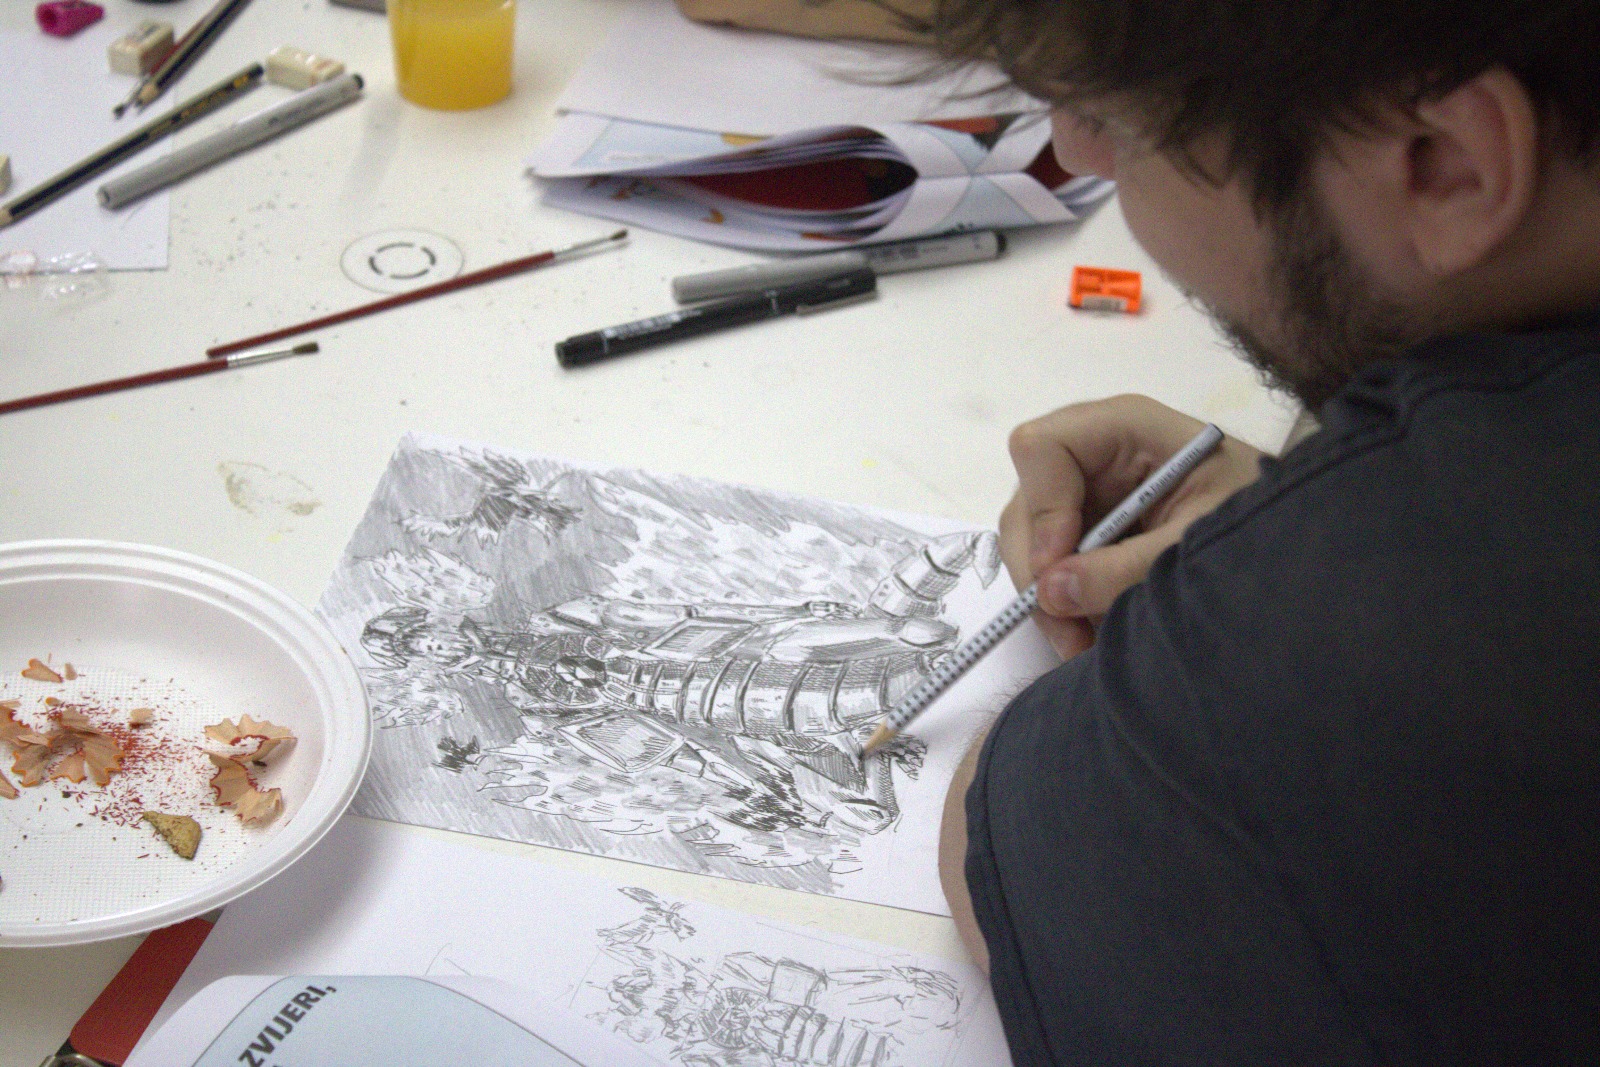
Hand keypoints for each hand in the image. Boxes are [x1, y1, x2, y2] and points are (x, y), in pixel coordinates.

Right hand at [999, 395, 1265, 658]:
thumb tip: (1050, 594)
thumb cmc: (1260, 519)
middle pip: (1026, 502)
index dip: (1042, 509)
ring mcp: (1087, 491)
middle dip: (1039, 571)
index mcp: (1123, 428)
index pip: (1041, 448)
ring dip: (1048, 598)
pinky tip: (1090, 633)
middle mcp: (1094, 452)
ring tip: (1084, 645)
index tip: (1059, 569)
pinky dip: (1062, 603)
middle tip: (1069, 633)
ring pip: (1032, 540)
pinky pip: (1052, 563)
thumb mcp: (1197, 543)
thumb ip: (1126, 568)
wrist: (1300, 541)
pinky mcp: (1090, 529)